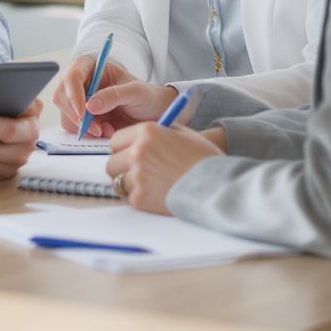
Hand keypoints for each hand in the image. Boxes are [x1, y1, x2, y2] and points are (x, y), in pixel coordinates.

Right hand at [52, 57, 177, 137]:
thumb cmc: (146, 96)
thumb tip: (90, 105)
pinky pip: (73, 126)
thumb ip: (114, 95)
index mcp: (91, 66)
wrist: (152, 114)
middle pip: (62, 96)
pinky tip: (105, 130)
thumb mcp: (135, 92)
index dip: (74, 95)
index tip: (84, 113)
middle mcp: (81, 81)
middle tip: (96, 128)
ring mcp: (79, 99)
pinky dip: (86, 132)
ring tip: (107, 129)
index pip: (72, 76)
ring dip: (83, 126)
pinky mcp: (81, 116)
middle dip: (76, 115)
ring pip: (65, 113)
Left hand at [105, 123, 224, 214]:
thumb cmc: (204, 158)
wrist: (218, 185)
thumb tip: (140, 135)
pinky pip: (129, 197)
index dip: (123, 149)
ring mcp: (137, 175)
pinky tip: (156, 194)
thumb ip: (158, 132)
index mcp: (146, 131)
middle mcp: (138, 151)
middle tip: (138, 173)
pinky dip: (140, 198)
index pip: (115, 141)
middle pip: (112, 162)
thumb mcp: (182, 134)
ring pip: (117, 181)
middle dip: (123, 168)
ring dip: (130, 184)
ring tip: (150, 185)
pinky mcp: (140, 197)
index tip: (130, 155)